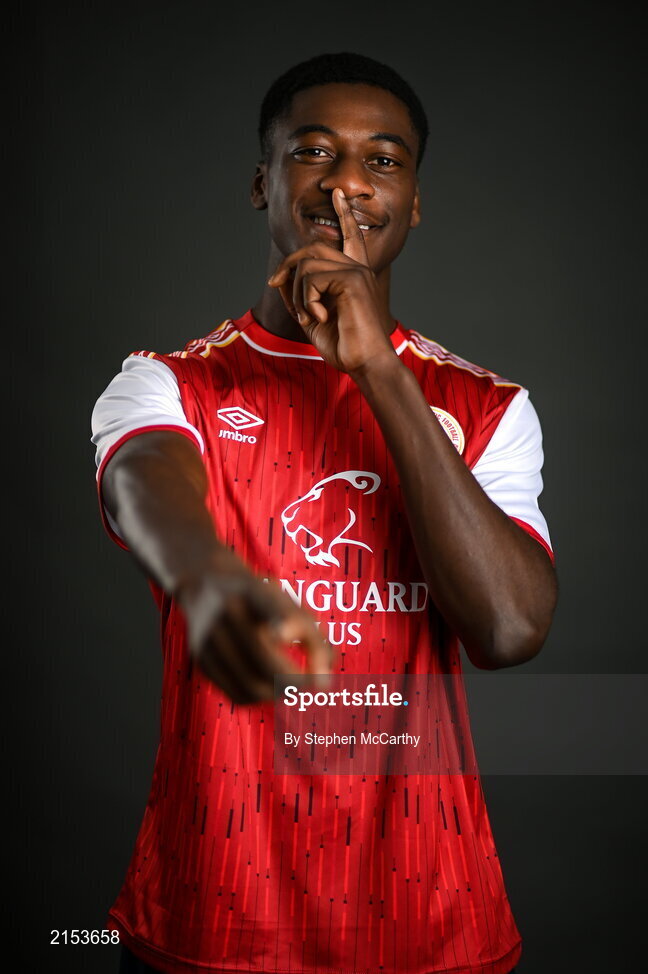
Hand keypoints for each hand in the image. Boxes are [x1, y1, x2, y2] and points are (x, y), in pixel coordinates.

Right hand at [177, 553, 330, 703]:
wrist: (206, 585)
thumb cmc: (259, 601)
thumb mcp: (289, 605)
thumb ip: (314, 640)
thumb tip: (323, 684)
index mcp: (253, 590)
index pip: (266, 603)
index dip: (277, 620)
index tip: (285, 636)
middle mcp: (227, 612)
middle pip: (263, 659)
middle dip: (293, 681)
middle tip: (308, 683)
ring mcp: (210, 637)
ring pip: (251, 685)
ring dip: (279, 694)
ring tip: (291, 686)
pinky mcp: (201, 659)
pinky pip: (237, 695)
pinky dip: (259, 698)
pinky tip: (268, 687)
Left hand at [268, 187, 395, 374]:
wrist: (366, 363)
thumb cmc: (345, 346)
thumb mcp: (315, 318)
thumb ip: (302, 296)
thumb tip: (281, 279)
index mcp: (354, 275)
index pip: (350, 238)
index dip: (343, 215)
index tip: (337, 194)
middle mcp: (357, 268)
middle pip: (313, 249)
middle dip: (288, 265)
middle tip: (275, 283)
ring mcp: (356, 271)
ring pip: (307, 265)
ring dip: (298, 294)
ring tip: (311, 316)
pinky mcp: (352, 279)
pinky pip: (311, 278)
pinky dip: (306, 300)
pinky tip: (320, 317)